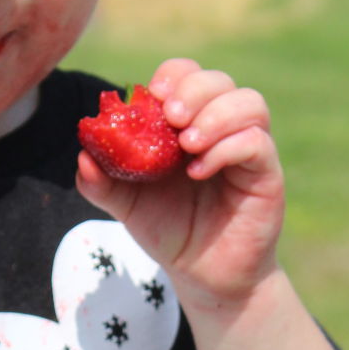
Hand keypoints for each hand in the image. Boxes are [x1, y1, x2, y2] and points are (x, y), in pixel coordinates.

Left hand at [77, 58, 284, 306]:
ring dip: (215, 115)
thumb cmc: (169, 230)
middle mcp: (221, 128)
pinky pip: (257, 142)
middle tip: (170, 118)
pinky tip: (198, 171)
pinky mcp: (266, 173)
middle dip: (193, 91)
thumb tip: (82, 156)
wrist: (201, 274)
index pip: (187, 75)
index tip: (152, 98)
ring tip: (187, 145)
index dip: (172, 77)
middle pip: (219, 80)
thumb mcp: (127, 206)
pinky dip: (227, 149)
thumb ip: (102, 182)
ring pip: (249, 102)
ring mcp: (248, 148)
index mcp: (187, 123)